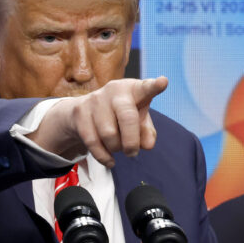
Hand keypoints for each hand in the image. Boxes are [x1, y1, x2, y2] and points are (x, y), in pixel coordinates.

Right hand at [29, 77, 167, 166]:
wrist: (83, 112)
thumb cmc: (119, 115)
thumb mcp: (137, 121)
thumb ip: (146, 132)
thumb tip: (147, 145)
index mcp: (133, 89)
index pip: (145, 88)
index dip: (154, 86)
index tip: (163, 82)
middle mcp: (114, 90)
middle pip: (127, 117)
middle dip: (131, 141)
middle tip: (132, 153)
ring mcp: (95, 100)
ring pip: (109, 134)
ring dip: (115, 148)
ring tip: (117, 147)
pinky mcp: (80, 113)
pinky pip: (93, 142)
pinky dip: (104, 157)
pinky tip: (109, 160)